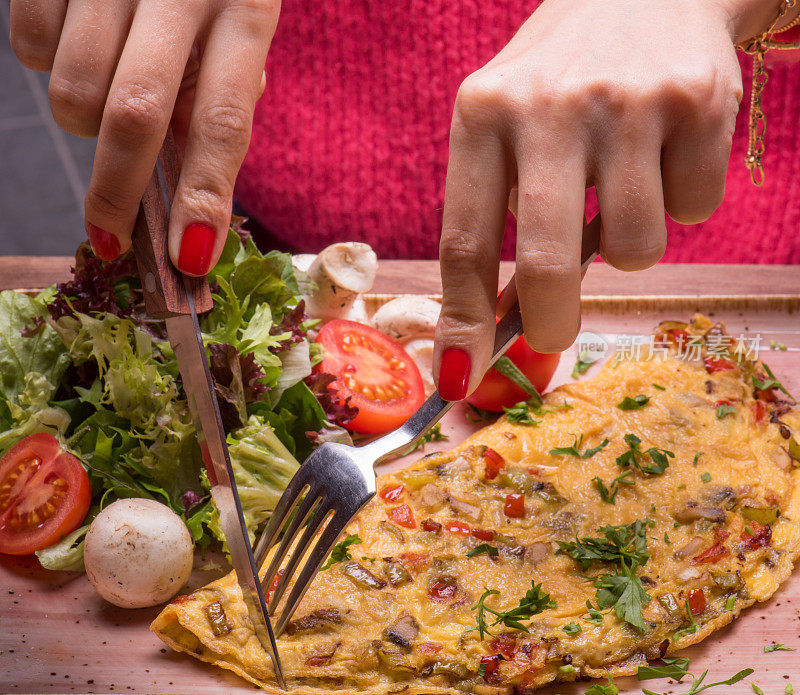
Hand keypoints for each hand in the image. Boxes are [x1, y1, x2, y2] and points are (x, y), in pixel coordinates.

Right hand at [10, 0, 278, 274]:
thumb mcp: (241, 23)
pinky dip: (49, 65)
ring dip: (83, 122)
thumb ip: (221, 92)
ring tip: (108, 89)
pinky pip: (29, 49)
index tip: (191, 258)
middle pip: (134, 113)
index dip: (205, 197)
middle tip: (111, 234)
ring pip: (71, 92)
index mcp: (245, 7)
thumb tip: (188, 182)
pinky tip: (81, 37)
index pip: (225, 119)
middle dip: (118, 191)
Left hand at [434, 0, 752, 400]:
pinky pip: (692, 210)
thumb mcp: (506, 129)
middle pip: (548, 264)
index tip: (460, 375)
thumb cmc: (558, 82)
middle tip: (555, 334)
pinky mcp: (697, 101)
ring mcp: (626, 102)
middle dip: (551, 323)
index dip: (463, 321)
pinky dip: (680, 201)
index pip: (464, 242)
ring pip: (635, 248)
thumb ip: (498, 217)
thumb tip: (498, 326)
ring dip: (630, 243)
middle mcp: (548, 106)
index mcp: (482, 115)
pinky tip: (664, 152)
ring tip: (623, 187)